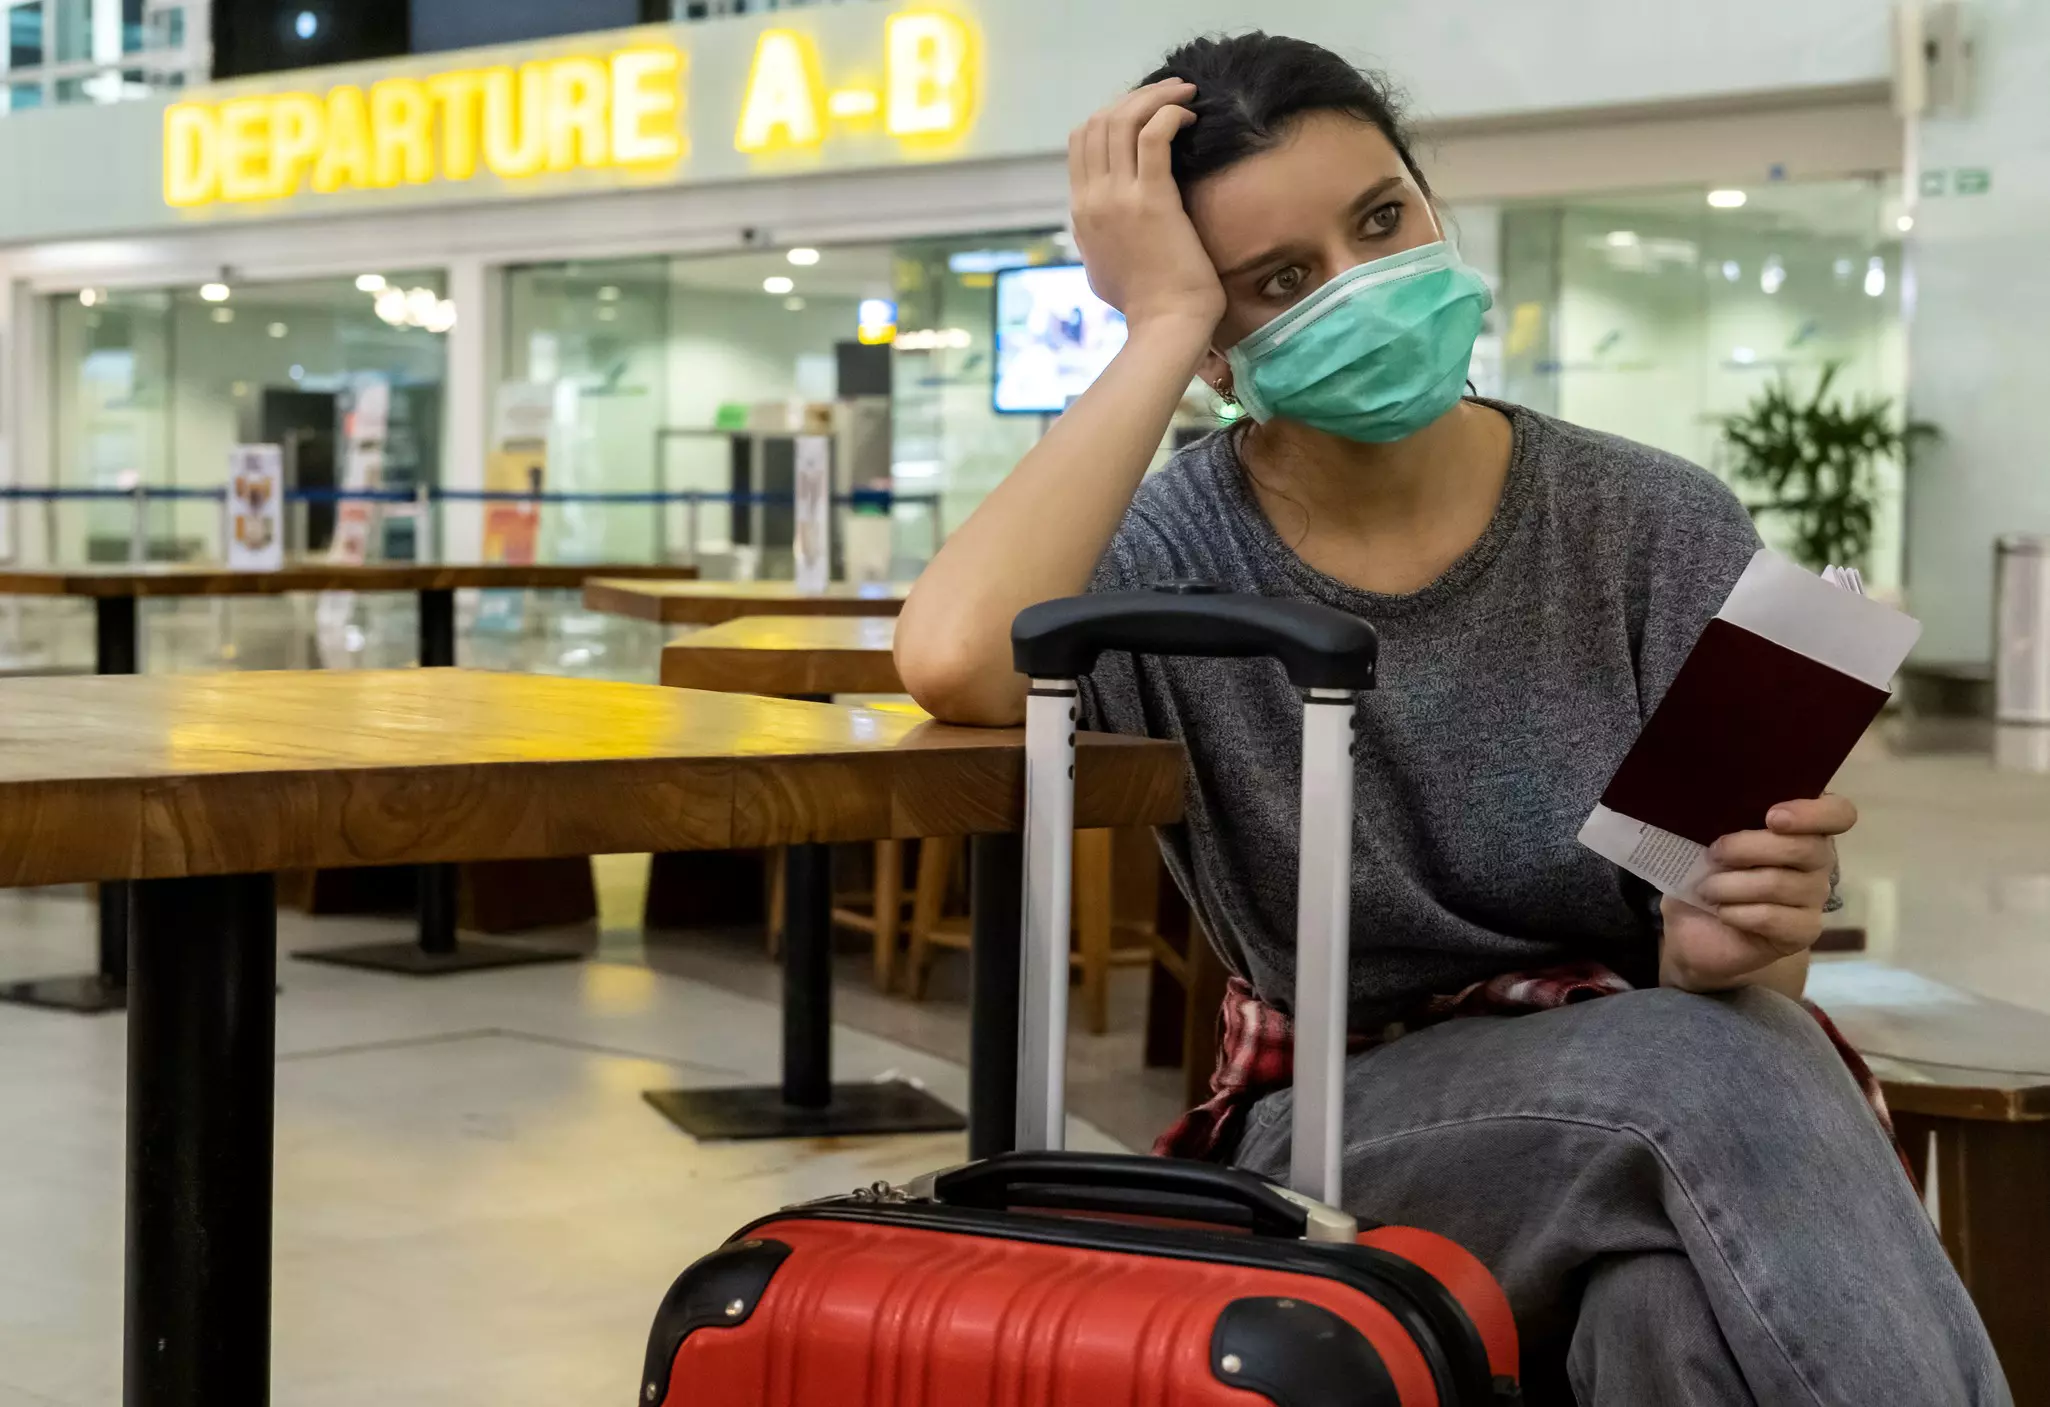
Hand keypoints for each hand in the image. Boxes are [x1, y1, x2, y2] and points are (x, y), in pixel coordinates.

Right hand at [1068, 80, 1225, 335]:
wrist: (1165, 326)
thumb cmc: (1144, 304)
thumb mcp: (1101, 269)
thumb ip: (1096, 239)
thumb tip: (1098, 227)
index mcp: (1080, 212)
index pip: (1081, 140)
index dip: (1112, 114)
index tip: (1145, 112)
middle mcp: (1092, 199)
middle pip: (1098, 121)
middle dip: (1135, 97)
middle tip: (1170, 93)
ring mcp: (1118, 199)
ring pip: (1122, 120)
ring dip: (1154, 96)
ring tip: (1184, 94)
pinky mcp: (1151, 200)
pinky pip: (1152, 136)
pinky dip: (1168, 114)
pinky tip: (1188, 116)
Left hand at [1659, 795, 1855, 992]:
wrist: (1693, 927)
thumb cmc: (1704, 871)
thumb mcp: (1701, 837)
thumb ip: (1718, 816)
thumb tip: (1703, 795)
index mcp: (1801, 825)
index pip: (1838, 813)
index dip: (1813, 813)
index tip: (1772, 817)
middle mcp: (1818, 859)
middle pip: (1805, 847)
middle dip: (1747, 848)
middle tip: (1712, 854)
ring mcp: (1814, 897)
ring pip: (1779, 883)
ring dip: (1731, 885)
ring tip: (1706, 889)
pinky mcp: (1803, 931)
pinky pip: (1772, 917)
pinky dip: (1737, 913)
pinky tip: (1722, 912)